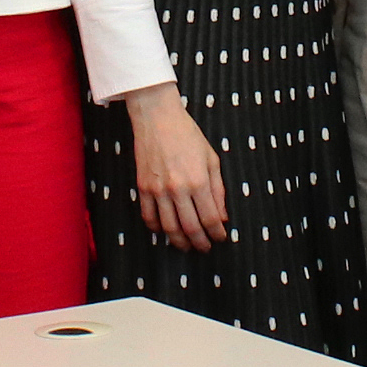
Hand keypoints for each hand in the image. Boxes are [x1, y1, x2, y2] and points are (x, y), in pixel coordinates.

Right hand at [124, 85, 228, 249]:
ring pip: (169, 228)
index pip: (210, 218)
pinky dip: (157, 229)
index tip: (220, 238)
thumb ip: (218, 190)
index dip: (217, 233)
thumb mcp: (211, 159)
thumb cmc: (187, 134)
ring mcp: (158, 190)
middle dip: (200, 242)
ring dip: (179, 241)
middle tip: (205, 248)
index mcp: (198, 181)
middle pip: (190, 228)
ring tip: (187, 245)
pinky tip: (165, 231)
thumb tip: (222, 216)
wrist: (157, 118)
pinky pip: (148, 217)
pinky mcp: (143, 188)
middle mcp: (178, 189)